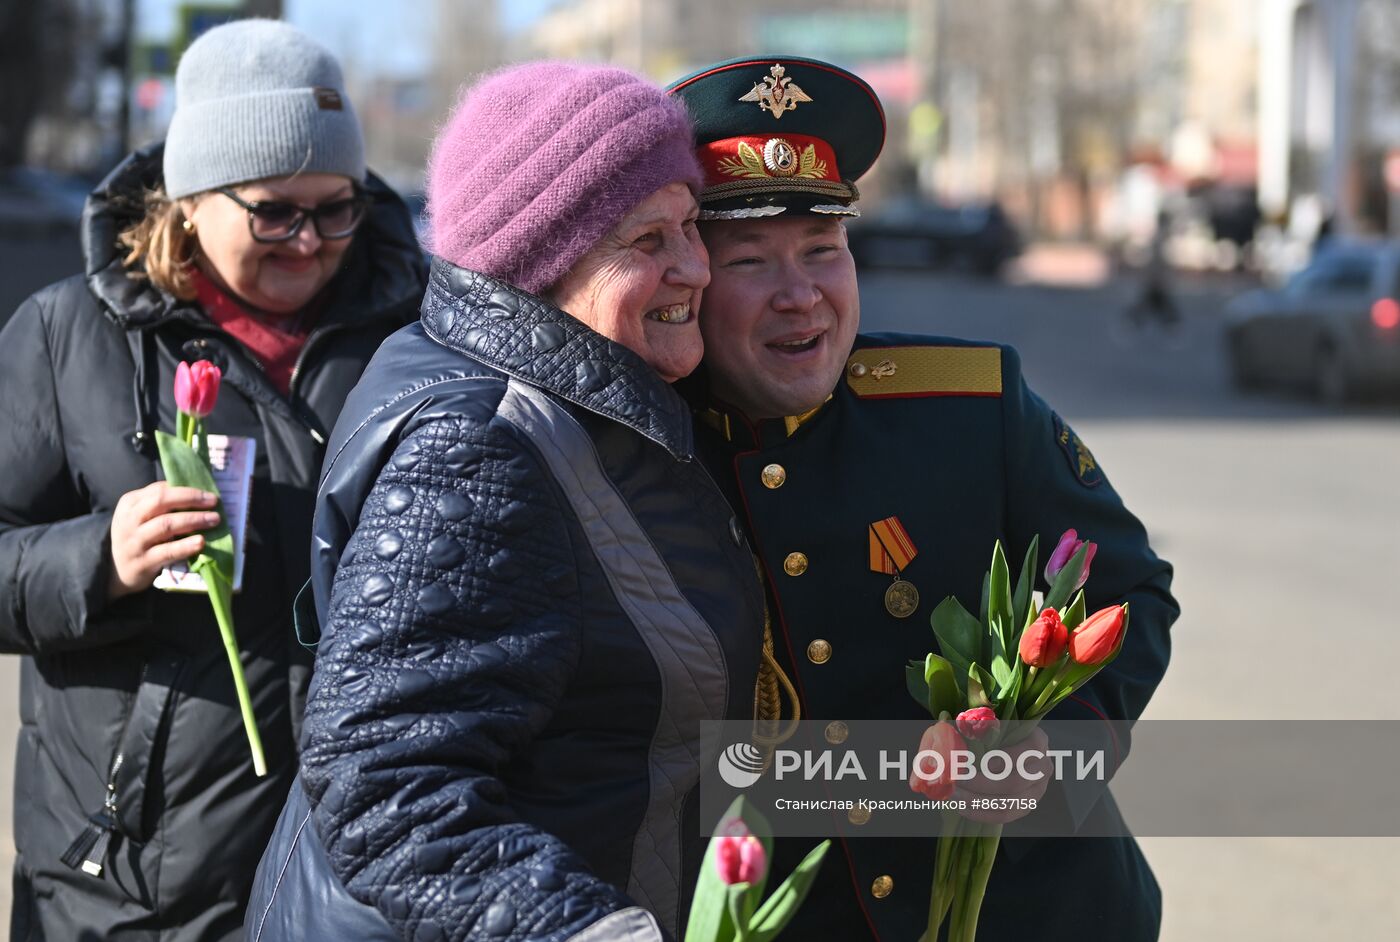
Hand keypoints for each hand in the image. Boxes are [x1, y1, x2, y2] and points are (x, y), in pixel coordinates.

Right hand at [108, 483, 220, 598]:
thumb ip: (161, 502)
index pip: (159, 489)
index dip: (186, 490)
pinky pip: (167, 551)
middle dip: (190, 499)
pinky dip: (186, 546)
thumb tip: (197, 492)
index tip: (208, 493)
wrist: (116, 570)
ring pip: (166, 525)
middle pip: (161, 502)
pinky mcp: (142, 562)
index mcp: (130, 503)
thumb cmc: (138, 536)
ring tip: (214, 520)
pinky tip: (201, 542)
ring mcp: (134, 541)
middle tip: (214, 502)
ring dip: (193, 520)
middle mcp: (129, 519)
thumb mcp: (140, 515)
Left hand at [955, 726, 1051, 823]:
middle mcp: (1043, 766)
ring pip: (1011, 803)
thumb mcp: (994, 724)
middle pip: (1016, 782)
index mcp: (1038, 741)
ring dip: (979, 802)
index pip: (1027, 751)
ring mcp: (1038, 789)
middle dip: (983, 784)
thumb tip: (958, 726)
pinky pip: (1007, 815)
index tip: (980, 763)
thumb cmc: (997, 734)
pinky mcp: (1027, 805)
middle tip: (958, 780)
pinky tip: (963, 809)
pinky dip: (983, 814)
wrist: (1008, 752)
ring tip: (956, 797)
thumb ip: (981, 726)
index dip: (1004, 759)